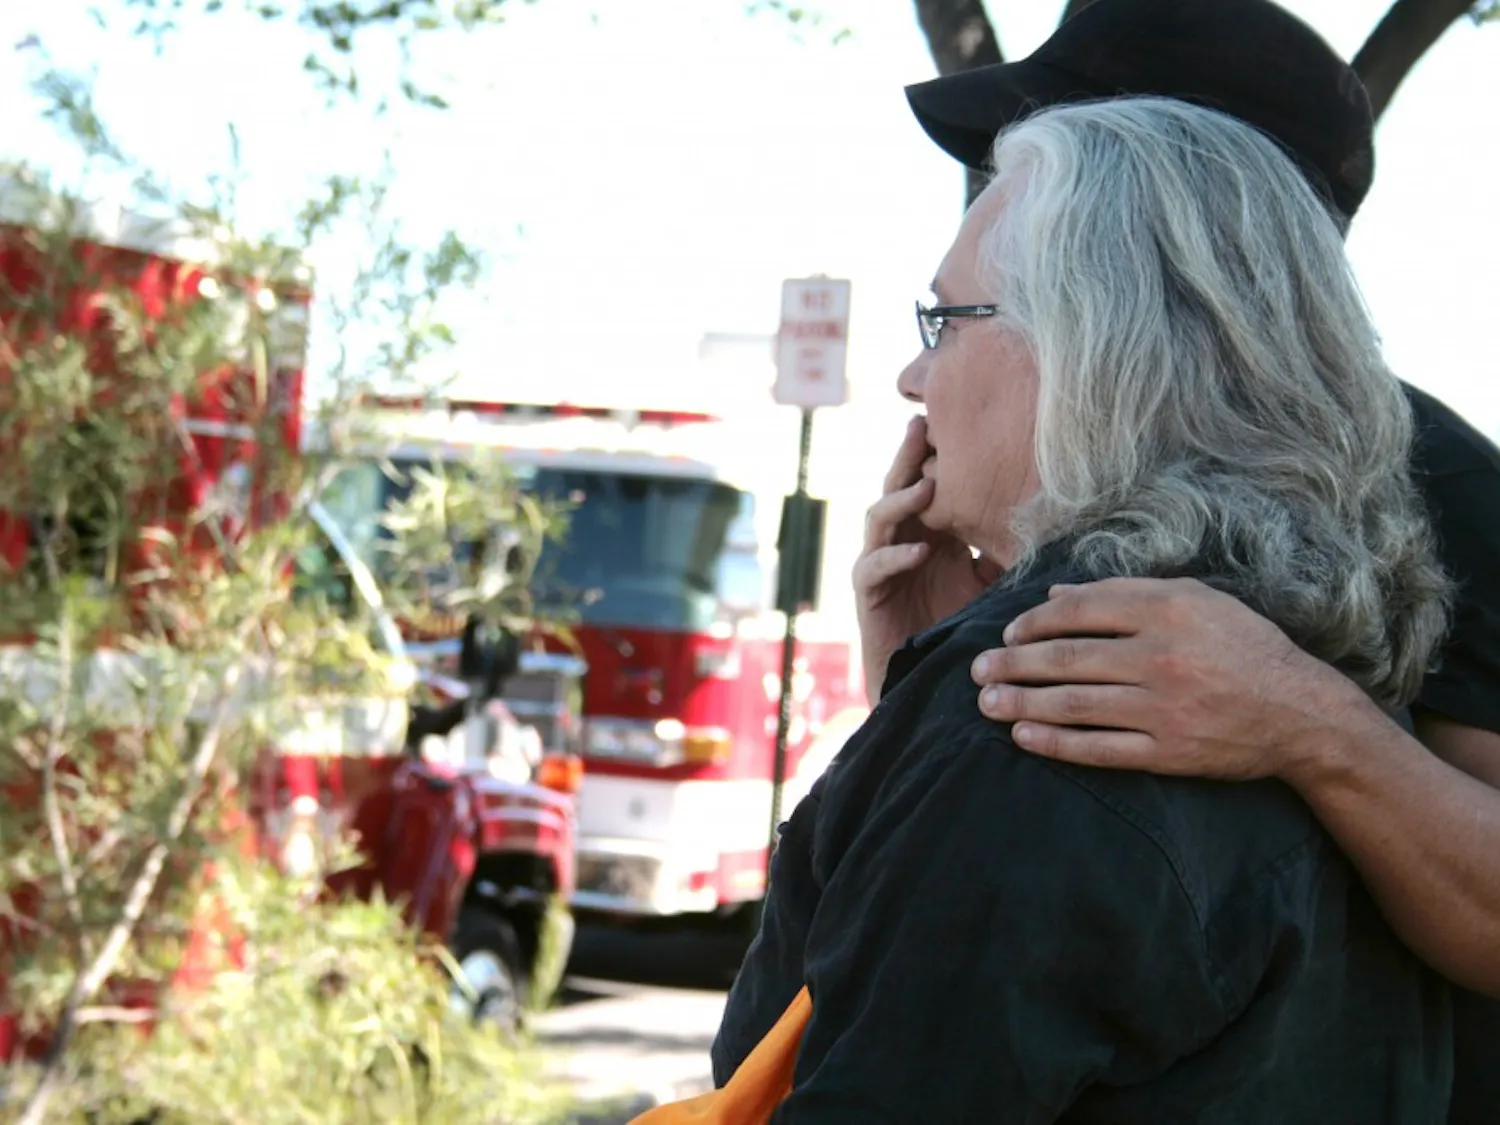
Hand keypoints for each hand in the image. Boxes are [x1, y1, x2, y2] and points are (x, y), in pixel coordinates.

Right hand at [853, 416, 1000, 705]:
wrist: (932, 687)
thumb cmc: (963, 634)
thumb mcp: (994, 587)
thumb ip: (1004, 554)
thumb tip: (1046, 524)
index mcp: (933, 534)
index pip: (929, 483)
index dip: (937, 455)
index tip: (960, 424)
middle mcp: (903, 542)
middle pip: (899, 487)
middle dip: (908, 456)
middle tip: (923, 425)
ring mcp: (882, 566)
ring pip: (879, 519)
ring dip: (901, 500)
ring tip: (926, 485)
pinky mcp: (868, 595)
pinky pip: (872, 568)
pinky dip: (894, 556)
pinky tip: (918, 550)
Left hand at [968, 577, 1372, 780]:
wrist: (1301, 714)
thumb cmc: (1244, 647)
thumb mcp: (1197, 600)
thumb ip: (1128, 592)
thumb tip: (1056, 594)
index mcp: (1168, 610)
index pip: (1082, 610)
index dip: (1035, 621)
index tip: (1009, 632)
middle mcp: (1162, 657)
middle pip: (1067, 658)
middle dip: (1013, 664)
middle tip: (977, 670)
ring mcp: (1163, 708)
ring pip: (1075, 704)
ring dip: (1022, 703)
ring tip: (986, 703)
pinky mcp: (1168, 753)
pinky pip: (1099, 749)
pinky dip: (1056, 743)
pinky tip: (1024, 736)